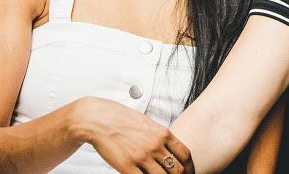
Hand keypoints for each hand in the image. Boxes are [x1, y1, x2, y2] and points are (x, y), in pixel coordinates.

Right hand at [70, 97, 193, 173]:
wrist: (98, 119)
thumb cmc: (121, 119)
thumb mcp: (147, 123)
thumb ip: (160, 136)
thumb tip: (170, 150)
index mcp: (162, 133)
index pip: (185, 154)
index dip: (189, 168)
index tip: (188, 173)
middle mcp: (155, 145)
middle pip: (177, 169)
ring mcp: (141, 157)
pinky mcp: (127, 167)